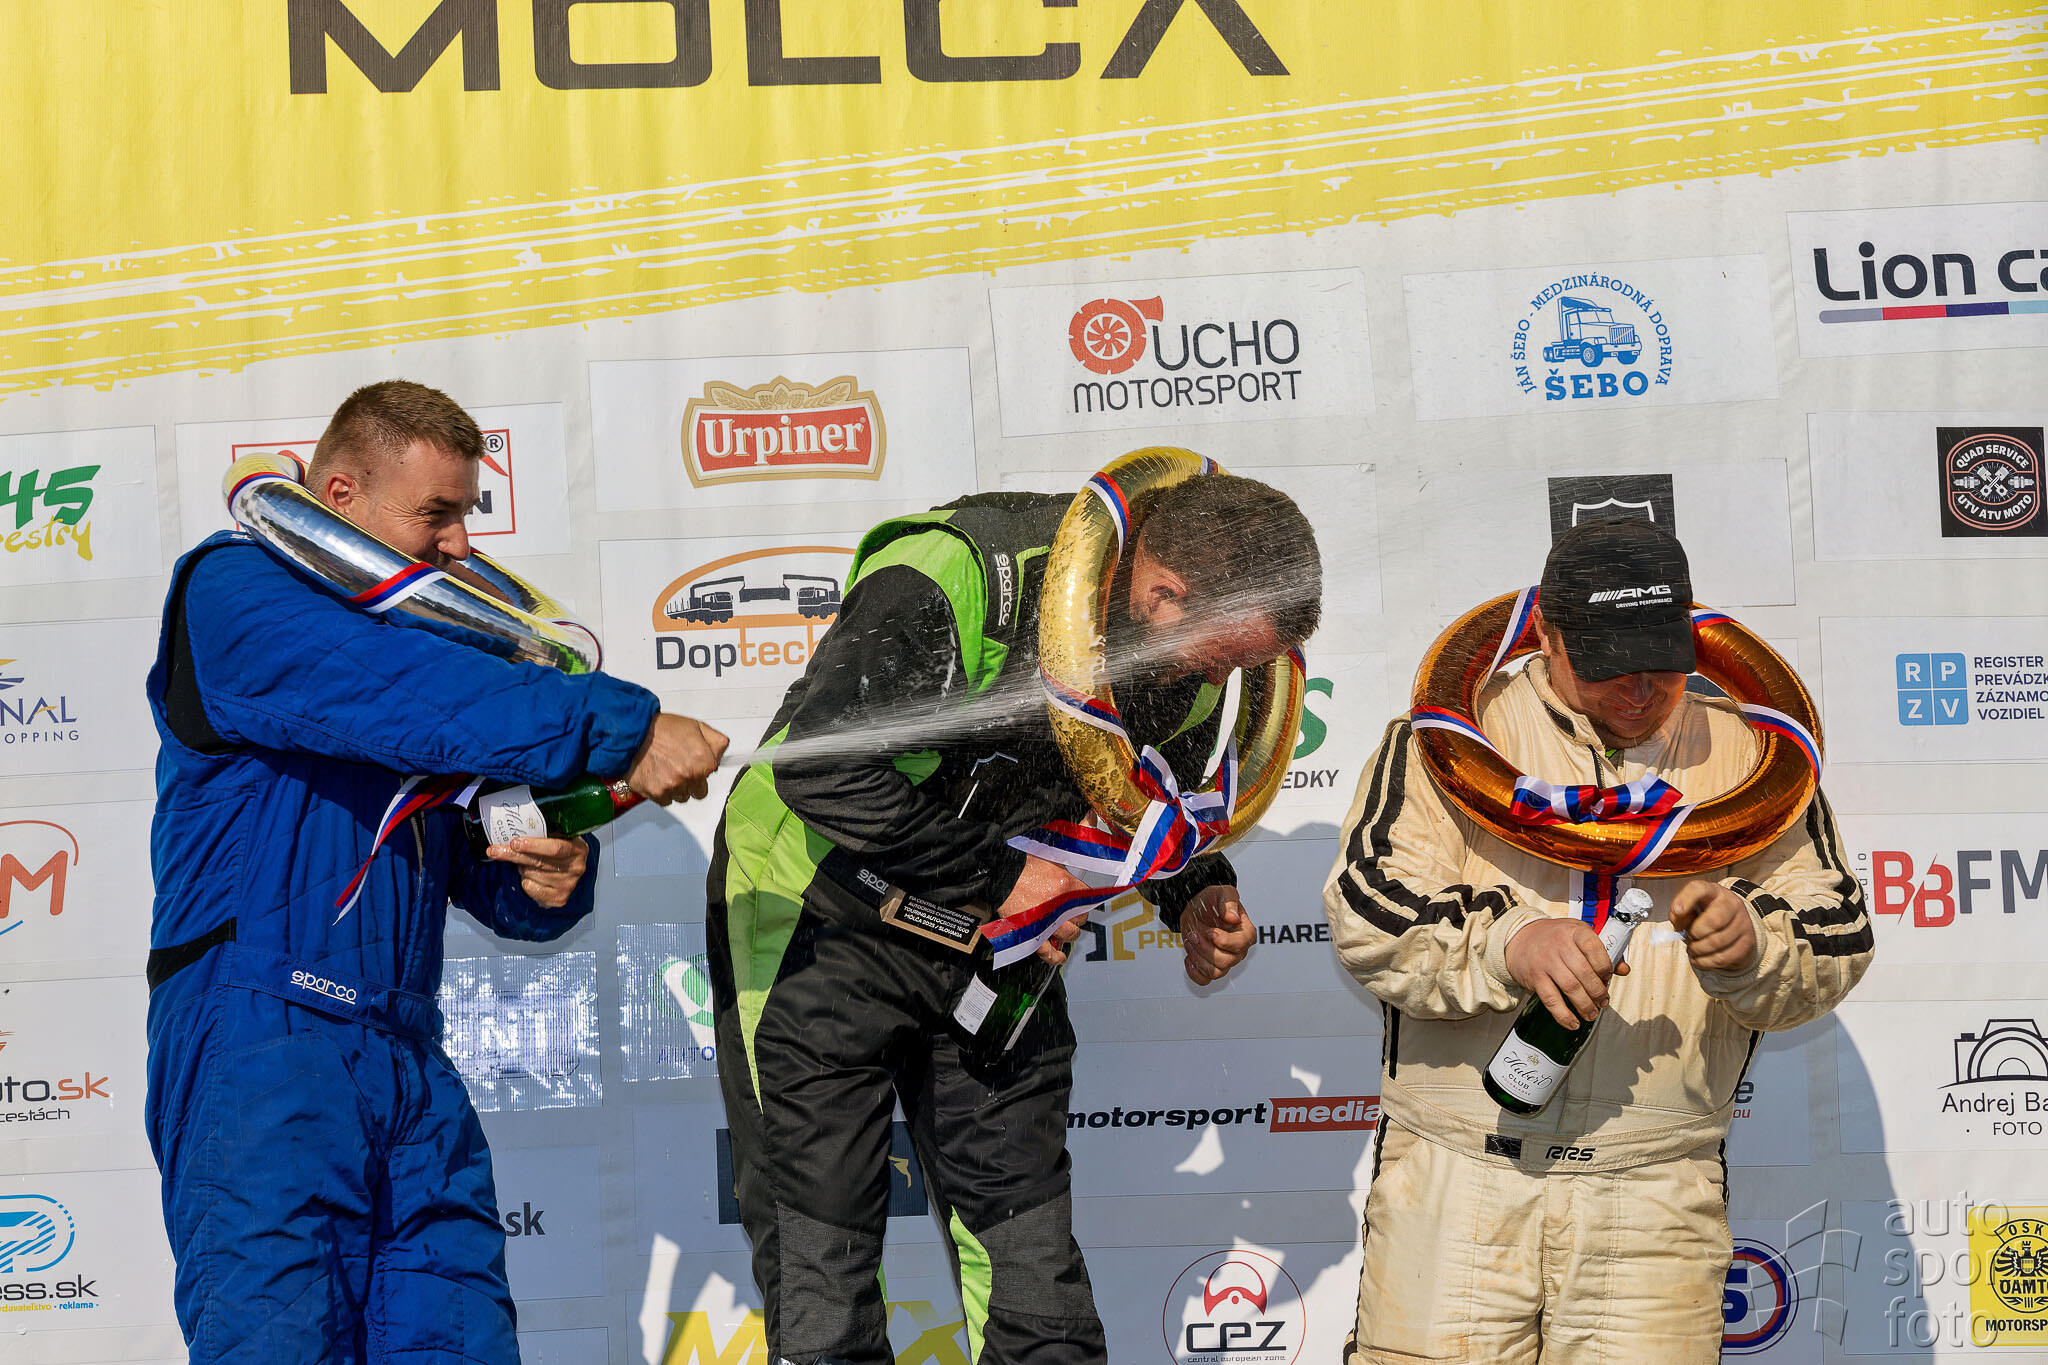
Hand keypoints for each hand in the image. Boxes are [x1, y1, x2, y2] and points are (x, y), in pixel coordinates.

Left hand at [487, 834, 589, 909]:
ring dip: (522, 868)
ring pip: (531, 874)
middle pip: (538, 862)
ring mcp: (568, 885)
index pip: (555, 848)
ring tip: (526, 863)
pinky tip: (531, 876)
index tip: (515, 842)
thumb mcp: (557, 837)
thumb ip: (542, 834)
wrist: (569, 870)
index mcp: (578, 849)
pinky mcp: (559, 898)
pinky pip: (531, 888)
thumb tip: (513, 832)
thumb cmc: (559, 851)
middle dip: (513, 855)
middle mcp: (576, 868)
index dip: (534, 845)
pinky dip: (526, 881)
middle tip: (495, 851)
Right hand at [627, 714, 728, 803]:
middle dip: (691, 782)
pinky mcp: (656, 793)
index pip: (710, 777)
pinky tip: (657, 776)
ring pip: (681, 797)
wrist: (633, 733)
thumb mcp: (696, 726)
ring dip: (676, 787)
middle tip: (678, 767)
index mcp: (703, 760)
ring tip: (666, 769)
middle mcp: (690, 776)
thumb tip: (721, 756)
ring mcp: (673, 786)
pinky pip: (665, 800)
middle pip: (698, 792)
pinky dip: (662, 792)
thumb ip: (716, 743)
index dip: (701, 770)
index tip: (694, 764)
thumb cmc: (662, 729)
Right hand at [995, 856, 1087, 965]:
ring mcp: (1047, 922)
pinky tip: (1060, 957)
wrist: (1000, 876)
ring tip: (1067, 931)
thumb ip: (1065, 873)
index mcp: (1066, 886)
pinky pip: (1048, 951)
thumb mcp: (1050, 862)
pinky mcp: (1033, 934)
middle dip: (1077, 916)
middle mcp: (1059, 906)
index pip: (1088, 898)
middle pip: (1081, 917)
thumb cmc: (1021, 867)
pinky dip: (1055, 956)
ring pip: (1070, 934)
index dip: (1085, 900)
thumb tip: (1073, 881)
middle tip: (1072, 914)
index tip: (1083, 902)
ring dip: (1070, 933)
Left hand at [1181, 885, 1255, 985]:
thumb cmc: (1212, 900)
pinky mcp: (1210, 967)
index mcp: (1245, 933)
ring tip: (1190, 941)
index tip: (1210, 931)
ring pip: (1215, 972)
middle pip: (1226, 962)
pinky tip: (1188, 957)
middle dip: (1206, 949)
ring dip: (1198, 958)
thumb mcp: (1222, 892)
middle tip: (1194, 934)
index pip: (1240, 945)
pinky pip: (1204, 980)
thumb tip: (1233, 918)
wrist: (1197, 908)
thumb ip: (1229, 901)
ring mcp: (1225, 961)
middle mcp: (1237, 950)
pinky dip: (1194, 972)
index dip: (1224, 941)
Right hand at [1504, 917, 1629, 1029]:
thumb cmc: (1554, 937)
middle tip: (1603, 1001)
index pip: (1596, 950)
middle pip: (1585, 974)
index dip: (1606, 968)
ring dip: (1585, 1006)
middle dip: (1598, 992)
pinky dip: (1564, 1015)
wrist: (1519, 937)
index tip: (1607, 977)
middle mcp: (1560, 945)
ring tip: (1591, 1013)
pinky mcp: (1535, 977)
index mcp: (1575, 932)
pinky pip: (1551, 1000)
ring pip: (1571, 988)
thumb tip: (1624, 969)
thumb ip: (1603, 951)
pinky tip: (1573, 1022)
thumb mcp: (1579, 934)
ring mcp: (1546, 962)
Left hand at [1668, 880, 1758, 972]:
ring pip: (1717, 943)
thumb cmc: (1704, 916)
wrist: (1732, 926)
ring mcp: (1743, 923)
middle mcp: (1732, 904)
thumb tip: (1679, 923)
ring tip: (1692, 949)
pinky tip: (1699, 959)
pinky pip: (1722, 958)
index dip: (1686, 900)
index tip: (1676, 911)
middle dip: (1695, 933)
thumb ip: (1680, 914)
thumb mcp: (1690, 910)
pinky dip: (1705, 962)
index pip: (1699, 889)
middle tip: (1689, 936)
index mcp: (1713, 891)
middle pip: (1713, 921)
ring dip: (1698, 950)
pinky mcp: (1747, 943)